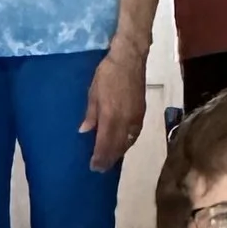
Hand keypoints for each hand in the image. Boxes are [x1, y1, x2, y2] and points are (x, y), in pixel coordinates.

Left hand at [81, 39, 149, 169]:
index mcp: (111, 116)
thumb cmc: (107, 73)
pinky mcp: (142, 112)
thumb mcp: (93, 92)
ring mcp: (136, 117)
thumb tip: (84, 131)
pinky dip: (128, 143)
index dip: (100, 157)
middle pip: (118, 147)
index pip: (105, 143)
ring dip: (119, 152)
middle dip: (109, 159)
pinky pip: (135, 134)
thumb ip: (91, 114)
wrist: (129, 58)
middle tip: (100, 169)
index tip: (94, 167)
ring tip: (110, 159)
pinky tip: (123, 145)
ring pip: (128, 142)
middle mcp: (125, 121)